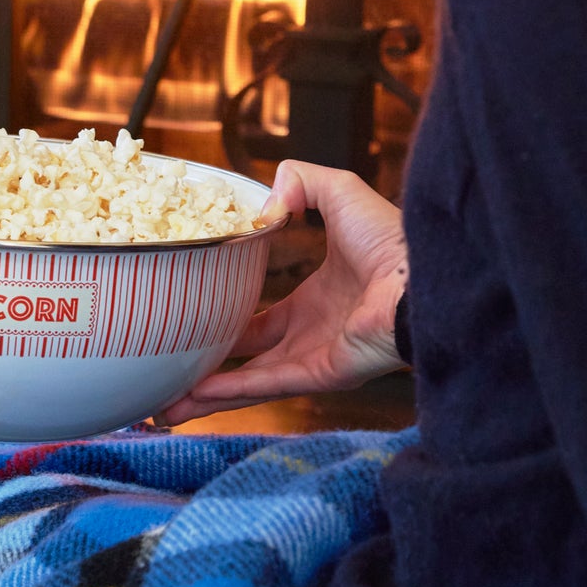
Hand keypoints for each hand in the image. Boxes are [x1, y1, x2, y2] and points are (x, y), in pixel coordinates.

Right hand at [162, 160, 407, 423]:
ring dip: (208, 393)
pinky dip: (229, 392)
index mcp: (316, 300)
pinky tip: (194, 396)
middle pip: (250, 358)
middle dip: (209, 368)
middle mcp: (312, 334)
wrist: (419, 275)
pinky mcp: (320, 375)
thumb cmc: (389, 237)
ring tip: (166, 404)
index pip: (262, 320)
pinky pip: (266, 386)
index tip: (191, 322)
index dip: (227, 321)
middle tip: (169, 373)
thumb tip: (267, 196)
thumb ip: (303, 182)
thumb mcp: (338, 192)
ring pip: (249, 382)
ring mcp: (315, 358)